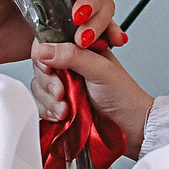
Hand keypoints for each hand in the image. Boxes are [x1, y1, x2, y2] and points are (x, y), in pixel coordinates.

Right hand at [30, 39, 155, 151]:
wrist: (130, 127)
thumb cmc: (124, 95)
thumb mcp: (100, 69)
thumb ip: (72, 55)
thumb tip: (43, 49)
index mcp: (80, 47)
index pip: (49, 42)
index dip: (43, 55)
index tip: (49, 69)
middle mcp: (69, 64)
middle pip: (40, 65)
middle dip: (47, 82)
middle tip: (61, 92)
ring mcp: (63, 84)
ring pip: (38, 86)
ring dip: (48, 100)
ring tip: (66, 108)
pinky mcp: (58, 103)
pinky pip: (40, 104)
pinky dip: (48, 111)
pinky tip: (62, 115)